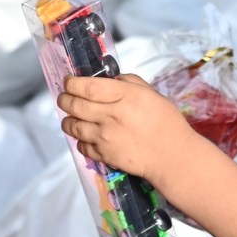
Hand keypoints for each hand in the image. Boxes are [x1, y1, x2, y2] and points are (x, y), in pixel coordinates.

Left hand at [57, 74, 194, 182]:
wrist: (172, 156)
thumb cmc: (166, 122)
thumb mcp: (151, 94)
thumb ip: (129, 82)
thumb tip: (111, 80)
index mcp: (124, 97)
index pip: (87, 86)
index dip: (72, 82)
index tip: (69, 81)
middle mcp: (110, 115)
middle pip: (74, 105)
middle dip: (64, 99)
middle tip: (64, 97)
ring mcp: (104, 137)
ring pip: (72, 126)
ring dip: (67, 119)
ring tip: (71, 116)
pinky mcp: (103, 155)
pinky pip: (81, 145)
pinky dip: (79, 139)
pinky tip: (85, 136)